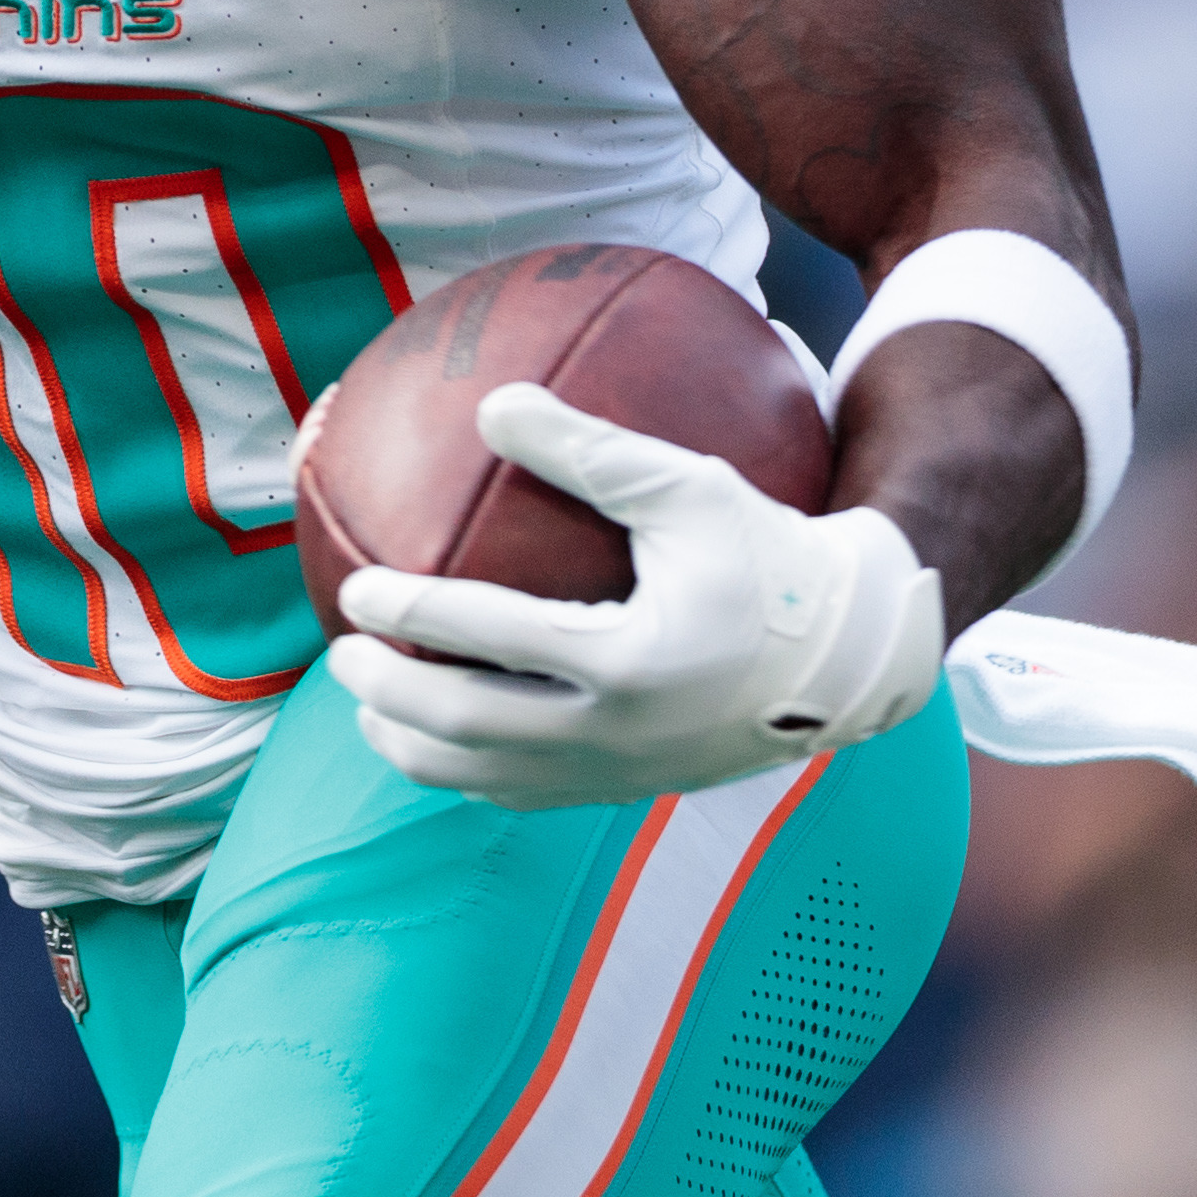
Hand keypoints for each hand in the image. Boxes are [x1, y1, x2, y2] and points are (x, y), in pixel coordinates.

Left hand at [324, 384, 943, 807]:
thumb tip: (491, 402)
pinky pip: (529, 793)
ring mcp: (622, 773)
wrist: (854, 653)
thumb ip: (590, 448)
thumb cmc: (771, 555)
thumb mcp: (690, 486)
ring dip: (414, 746)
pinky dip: (470, 772)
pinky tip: (444, 738)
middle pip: (467, 728)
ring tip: (368, 707)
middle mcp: (618, 733)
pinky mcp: (633, 791)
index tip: (359, 589)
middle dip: (388, 693)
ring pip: (488, 780)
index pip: (489, 639)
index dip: (412, 615)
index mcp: (628, 661)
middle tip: (343, 650)